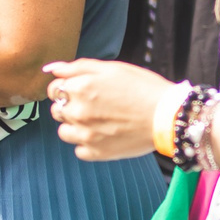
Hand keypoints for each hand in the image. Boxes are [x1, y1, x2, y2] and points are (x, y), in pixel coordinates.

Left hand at [42, 58, 171, 161]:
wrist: (167, 116)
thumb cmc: (142, 88)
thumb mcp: (111, 68)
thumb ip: (78, 67)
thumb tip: (52, 69)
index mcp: (79, 88)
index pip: (54, 88)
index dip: (66, 87)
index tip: (79, 90)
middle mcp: (78, 111)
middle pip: (57, 110)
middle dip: (69, 106)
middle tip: (93, 105)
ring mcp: (85, 134)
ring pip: (64, 132)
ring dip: (75, 126)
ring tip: (98, 121)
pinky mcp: (96, 153)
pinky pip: (79, 150)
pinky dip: (87, 144)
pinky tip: (104, 135)